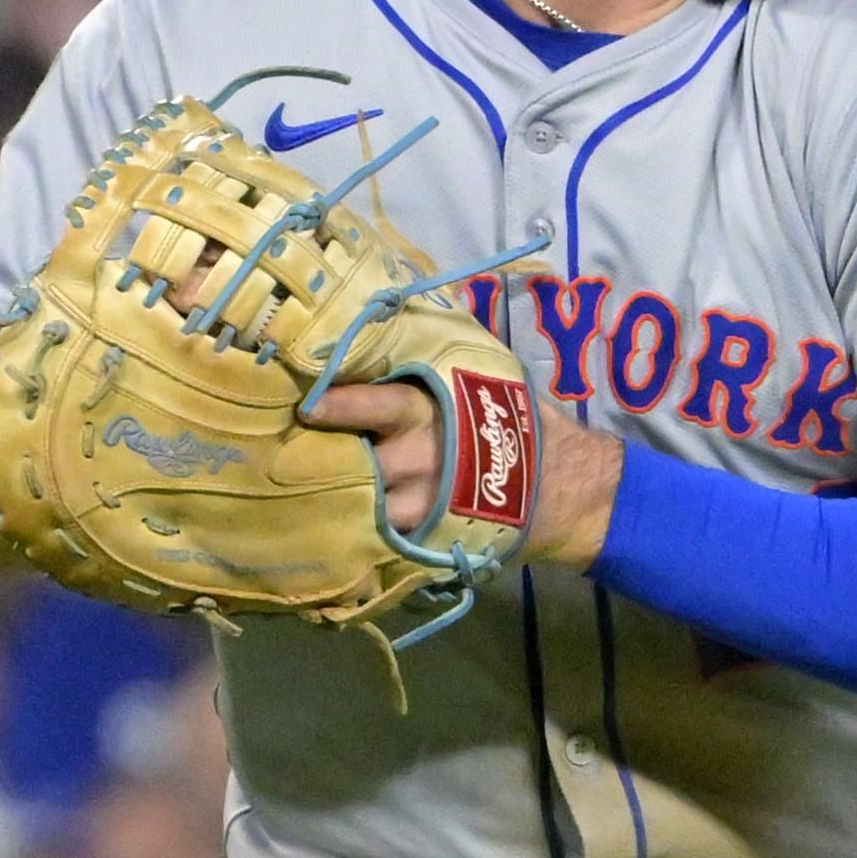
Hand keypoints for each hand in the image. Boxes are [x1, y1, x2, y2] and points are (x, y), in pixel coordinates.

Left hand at [303, 382, 621, 571]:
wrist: (568, 489)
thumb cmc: (520, 424)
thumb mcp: (490, 378)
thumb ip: (443, 358)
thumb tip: (400, 315)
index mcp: (435, 411)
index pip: (379, 404)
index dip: (341, 405)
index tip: (307, 406)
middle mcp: (425, 458)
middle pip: (362, 461)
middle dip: (329, 460)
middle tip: (287, 459)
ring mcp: (426, 504)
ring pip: (366, 506)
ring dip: (339, 502)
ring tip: (302, 501)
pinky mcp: (431, 539)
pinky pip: (384, 542)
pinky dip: (360, 538)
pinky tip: (334, 538)